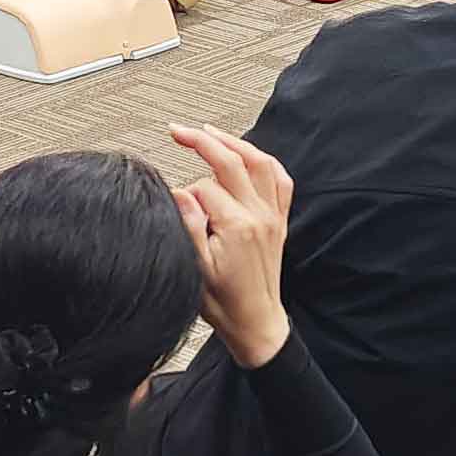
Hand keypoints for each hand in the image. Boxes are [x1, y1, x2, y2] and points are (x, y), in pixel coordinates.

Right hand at [170, 123, 293, 367]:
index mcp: (237, 227)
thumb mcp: (195, 268)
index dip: (185, 191)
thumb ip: (189, 225)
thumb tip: (179, 192)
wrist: (255, 324)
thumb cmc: (225, 304)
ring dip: (235, 142)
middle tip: (178, 131)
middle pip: (232, 161)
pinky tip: (251, 153)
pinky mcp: (279, 222)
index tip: (174, 201)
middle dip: (202, 140)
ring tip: (210, 131)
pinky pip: (281, 181)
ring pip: (260, 163)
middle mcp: (259, 216)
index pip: (205, 187)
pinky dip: (266, 161)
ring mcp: (272, 217)